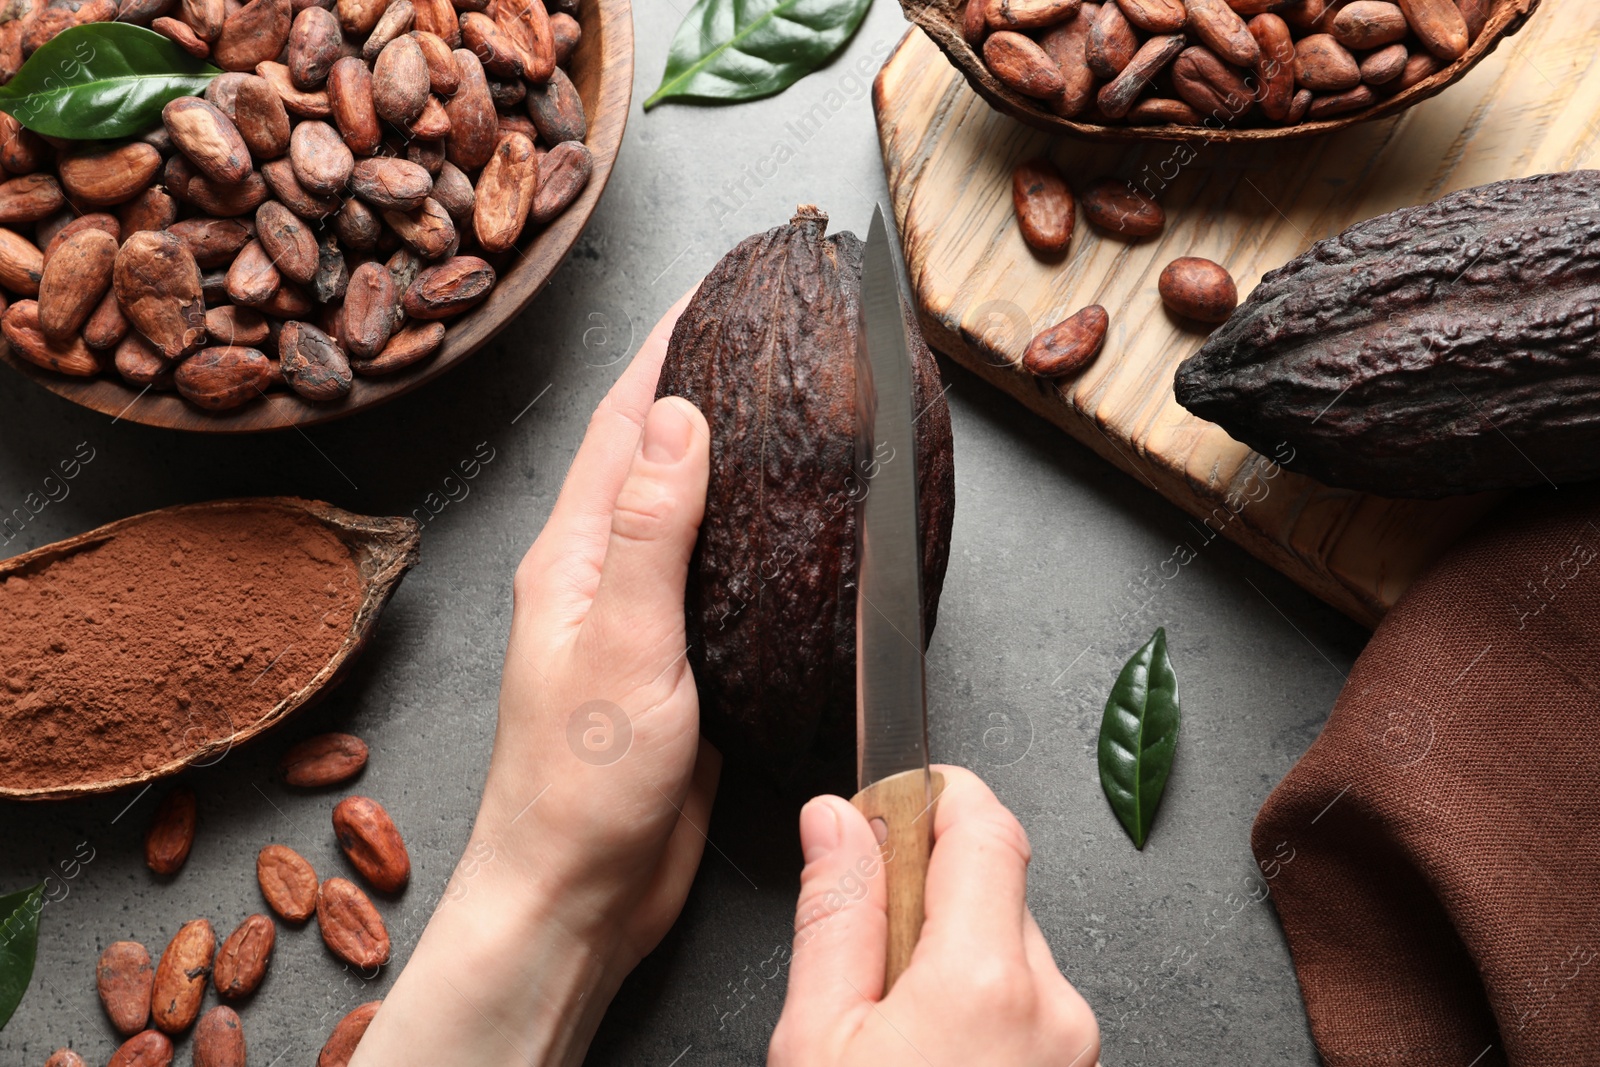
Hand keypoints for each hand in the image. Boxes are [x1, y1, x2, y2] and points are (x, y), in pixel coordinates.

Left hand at [351, 293, 719, 1066]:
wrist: (575, 895)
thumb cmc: (579, 786)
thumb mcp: (620, 646)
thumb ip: (648, 530)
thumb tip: (679, 416)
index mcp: (571, 552)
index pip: (627, 417)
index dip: (672, 340)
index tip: (724, 282)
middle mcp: (598, 571)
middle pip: (655, 447)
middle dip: (705, 374)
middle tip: (770, 323)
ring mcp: (637, 615)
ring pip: (687, 505)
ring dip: (728, 445)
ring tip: (786, 396)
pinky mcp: (675, 660)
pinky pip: (713, 570)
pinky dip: (746, 526)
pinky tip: (785, 519)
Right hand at [769, 766, 1099, 1066]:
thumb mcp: (816, 1041)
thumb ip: (832, 918)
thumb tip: (834, 821)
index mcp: (984, 982)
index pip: (984, 826)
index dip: (930, 798)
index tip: (884, 809)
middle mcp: (1053, 1009)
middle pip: (992, 892)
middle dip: (925, 904)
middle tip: (866, 965)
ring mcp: (1075, 1050)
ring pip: (1009, 955)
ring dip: (953, 967)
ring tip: (898, 1036)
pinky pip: (1029, 1011)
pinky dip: (982, 1018)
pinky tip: (933, 1059)